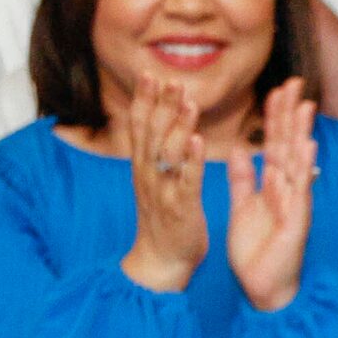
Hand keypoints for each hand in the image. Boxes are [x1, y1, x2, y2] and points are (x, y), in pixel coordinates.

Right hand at [119, 75, 208, 291]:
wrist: (159, 262)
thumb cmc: (162, 220)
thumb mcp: (153, 181)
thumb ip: (155, 153)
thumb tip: (158, 123)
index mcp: (143, 168)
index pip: (140, 127)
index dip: (144, 100)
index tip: (149, 75)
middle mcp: (148, 175)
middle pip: (152, 133)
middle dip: (161, 105)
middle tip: (170, 79)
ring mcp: (163, 191)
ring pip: (168, 153)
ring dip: (178, 125)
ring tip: (187, 101)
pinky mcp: (181, 208)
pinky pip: (186, 180)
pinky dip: (191, 159)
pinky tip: (198, 140)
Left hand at [226, 78, 316, 311]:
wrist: (262, 287)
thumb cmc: (256, 251)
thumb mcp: (242, 207)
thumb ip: (242, 179)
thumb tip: (241, 149)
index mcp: (272, 184)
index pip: (274, 143)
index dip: (275, 117)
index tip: (276, 90)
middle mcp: (287, 189)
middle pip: (289, 144)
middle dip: (291, 114)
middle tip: (295, 83)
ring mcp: (295, 203)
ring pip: (298, 161)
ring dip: (302, 133)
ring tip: (305, 105)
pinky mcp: (296, 220)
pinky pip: (299, 190)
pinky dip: (303, 168)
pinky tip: (306, 147)